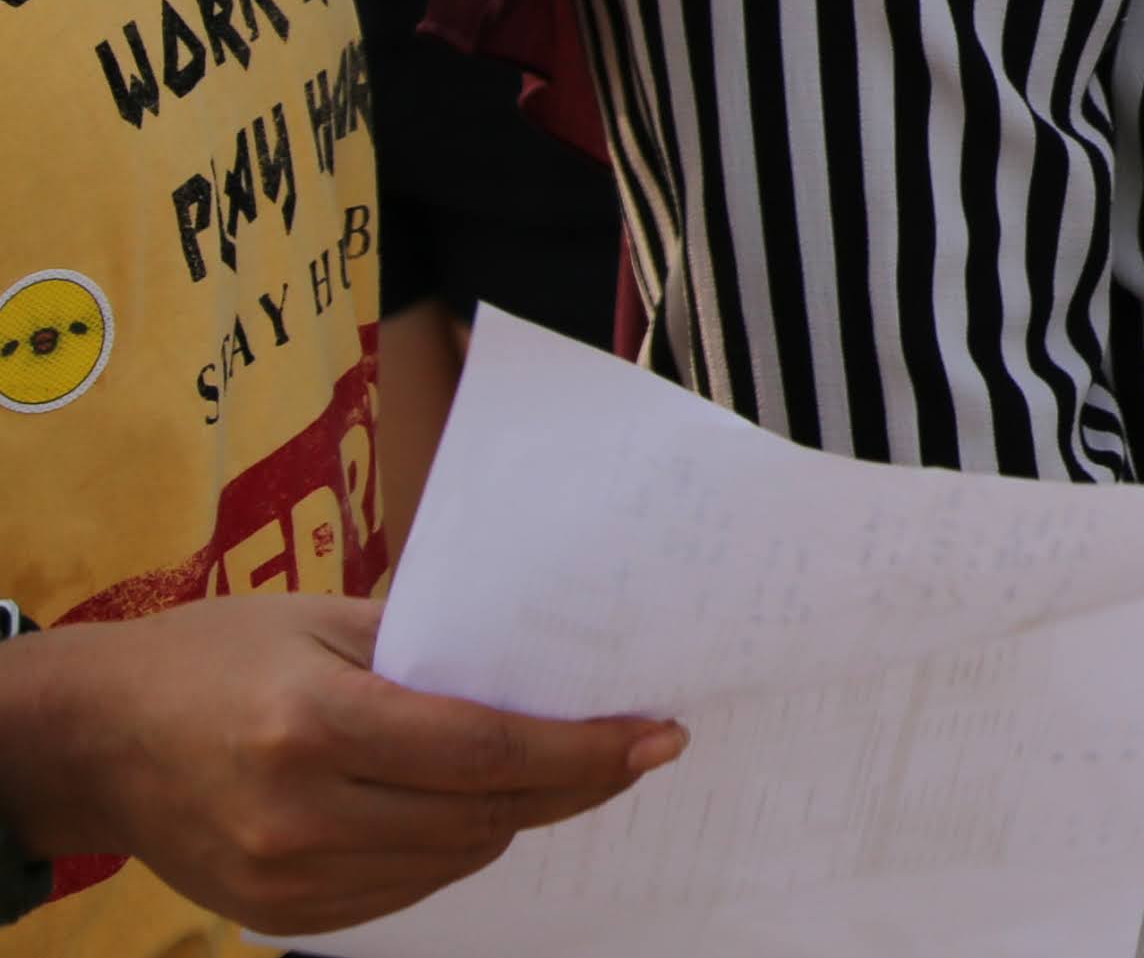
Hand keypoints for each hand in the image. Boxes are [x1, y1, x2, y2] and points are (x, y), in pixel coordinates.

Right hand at [0, 595, 678, 937]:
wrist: (97, 738)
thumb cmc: (218, 655)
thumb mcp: (325, 621)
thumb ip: (435, 650)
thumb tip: (551, 676)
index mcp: (314, 723)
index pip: (486, 750)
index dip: (583, 750)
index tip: (656, 736)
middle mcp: (299, 812)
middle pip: (484, 814)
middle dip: (574, 783)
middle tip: (635, 750)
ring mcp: (285, 876)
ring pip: (456, 859)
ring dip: (521, 818)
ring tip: (564, 771)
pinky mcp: (279, 913)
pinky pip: (407, 890)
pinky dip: (457, 850)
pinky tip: (478, 809)